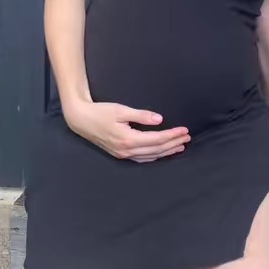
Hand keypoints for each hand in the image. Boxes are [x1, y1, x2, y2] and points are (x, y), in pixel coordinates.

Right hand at [64, 101, 190, 162]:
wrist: (81, 119)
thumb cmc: (100, 112)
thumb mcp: (121, 110)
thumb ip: (141, 115)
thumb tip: (160, 120)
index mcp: (128, 139)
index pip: (157, 139)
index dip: (172, 135)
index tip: (184, 129)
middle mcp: (126, 150)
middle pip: (156, 150)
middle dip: (173, 143)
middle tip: (187, 137)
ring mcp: (123, 154)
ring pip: (150, 156)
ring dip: (166, 151)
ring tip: (180, 146)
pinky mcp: (120, 154)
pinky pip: (142, 159)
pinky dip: (155, 156)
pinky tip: (161, 153)